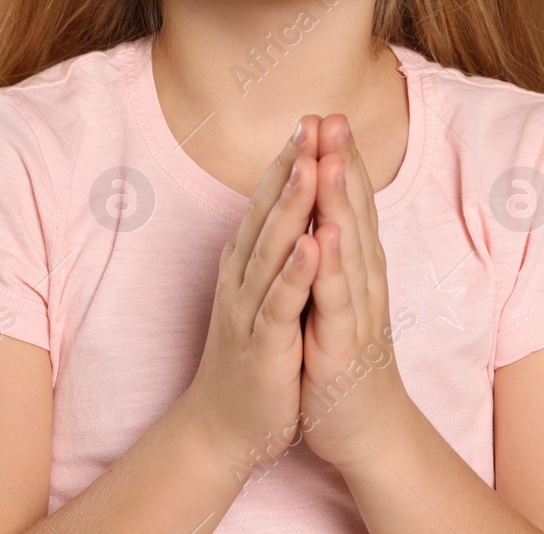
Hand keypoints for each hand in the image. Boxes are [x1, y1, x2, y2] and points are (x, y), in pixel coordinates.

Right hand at [180, 116, 322, 483]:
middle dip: (293, 164)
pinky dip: (297, 272)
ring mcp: (248, 309)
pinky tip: (315, 245)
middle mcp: (242, 276)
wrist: (226, 426)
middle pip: (269, 211)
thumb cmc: (256, 353)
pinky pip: (279, 303)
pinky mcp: (261, 345)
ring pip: (271, 249)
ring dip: (292, 206)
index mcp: (248, 262)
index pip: (271, 199)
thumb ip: (275, 247)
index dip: (292, 158)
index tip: (317, 117)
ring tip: (312, 164)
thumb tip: (290, 202)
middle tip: (314, 120)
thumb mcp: (265, 290)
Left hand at [298, 114, 414, 469]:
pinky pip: (335, 300)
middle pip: (354, 212)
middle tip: (335, 115)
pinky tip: (325, 235)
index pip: (351, 203)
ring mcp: (356, 311)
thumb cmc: (345, 360)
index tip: (328, 113)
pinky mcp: (342, 345)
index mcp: (358, 268)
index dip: (341, 158)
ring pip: (348, 247)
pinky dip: (330, 266)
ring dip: (340, 202)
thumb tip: (328, 211)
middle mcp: (364, 281)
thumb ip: (338, 254)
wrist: (366, 430)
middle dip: (343, 163)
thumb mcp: (340, 297)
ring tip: (331, 158)